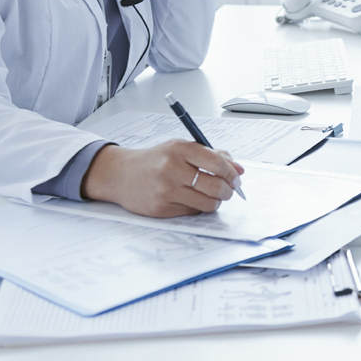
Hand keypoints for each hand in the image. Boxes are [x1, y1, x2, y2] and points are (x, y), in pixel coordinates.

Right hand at [82, 140, 244, 216]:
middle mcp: (172, 168)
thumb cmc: (156, 160)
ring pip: (206, 202)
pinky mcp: (161, 208)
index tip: (237, 178)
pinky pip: (192, 211)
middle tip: (228, 191)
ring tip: (213, 197)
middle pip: (215, 185)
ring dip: (216, 202)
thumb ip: (212, 156)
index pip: (217, 162)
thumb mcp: (181, 149)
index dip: (231, 173)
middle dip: (228, 191)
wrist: (121, 174)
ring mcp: (165, 189)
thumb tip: (239, 170)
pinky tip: (192, 200)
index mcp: (179, 148)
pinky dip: (198, 207)